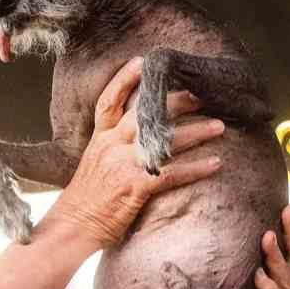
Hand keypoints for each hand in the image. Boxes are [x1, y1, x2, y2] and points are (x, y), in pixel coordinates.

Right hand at [48, 56, 225, 249]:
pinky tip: (215, 164)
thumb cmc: (84, 201)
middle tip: (200, 95)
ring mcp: (123, 164)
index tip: (143, 61)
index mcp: (100, 139)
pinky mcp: (135, 186)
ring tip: (219, 126)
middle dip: (176, 101)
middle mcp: (111, 146)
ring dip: (197, 132)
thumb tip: (133, 141)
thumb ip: (111, 149)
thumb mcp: (92, 166)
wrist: (71, 227)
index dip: (125, 78)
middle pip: (147, 113)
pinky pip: (173, 173)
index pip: (110, 101)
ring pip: (166, 140)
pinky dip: (197, 168)